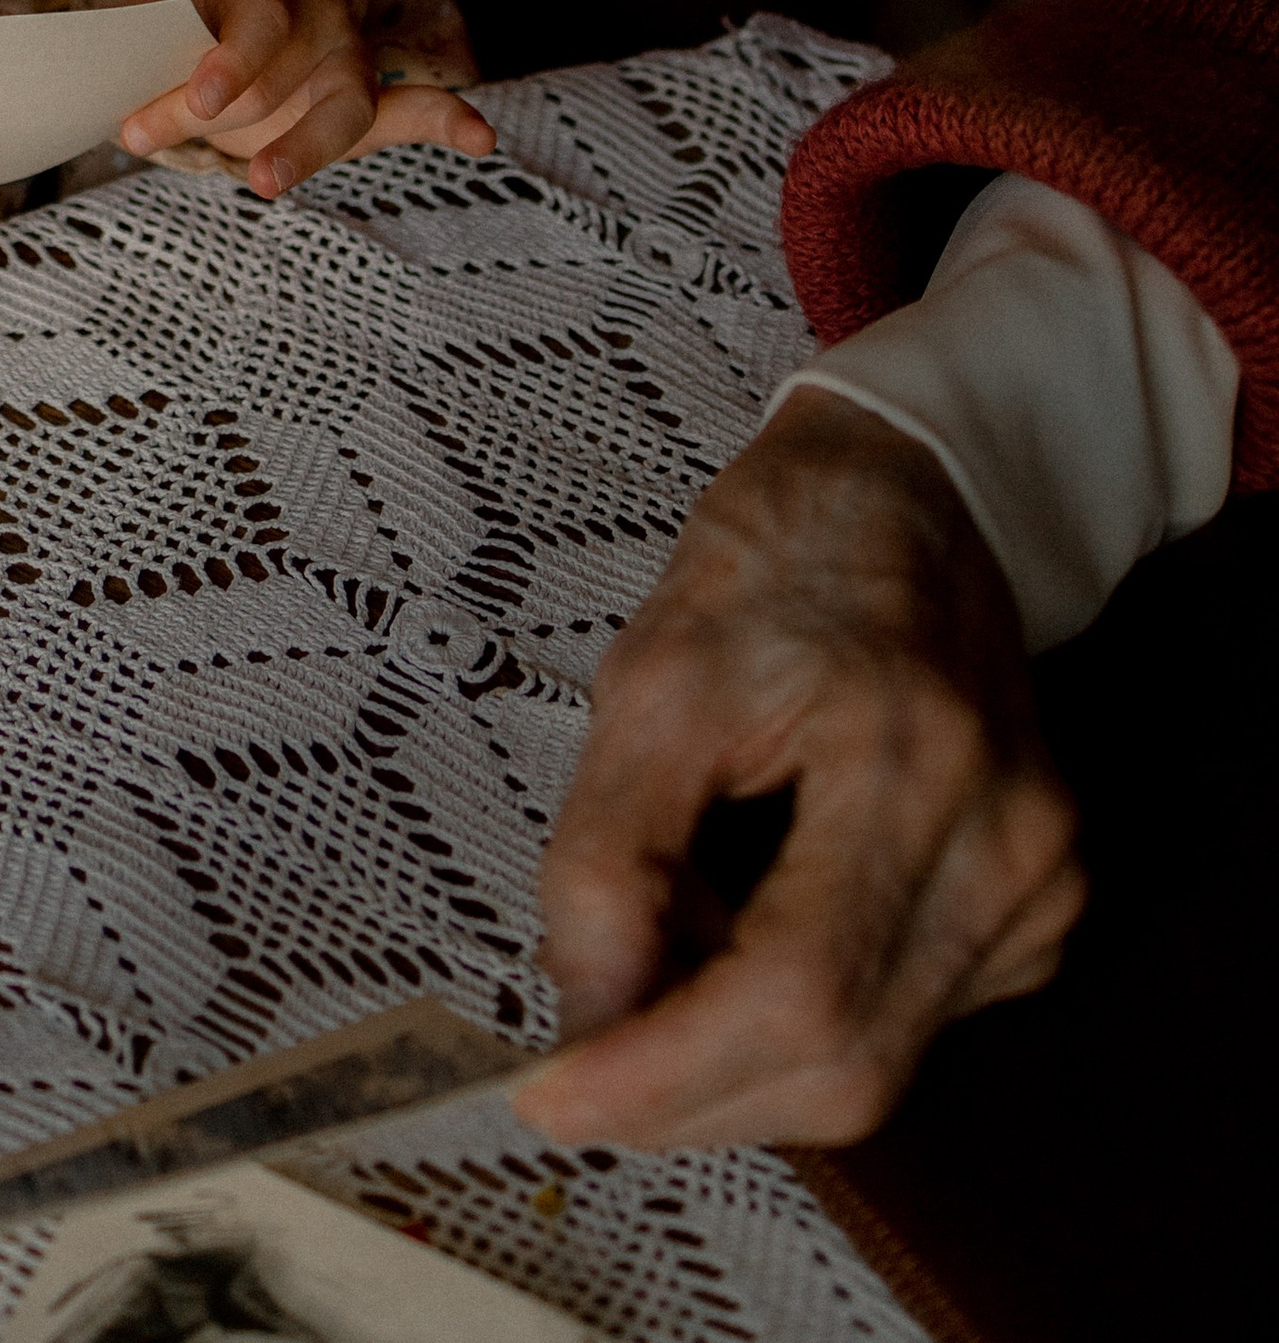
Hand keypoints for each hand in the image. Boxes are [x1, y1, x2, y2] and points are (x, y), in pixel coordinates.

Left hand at [119, 0, 495, 195]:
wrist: (213, 16)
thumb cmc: (170, 22)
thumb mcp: (142, 22)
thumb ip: (131, 54)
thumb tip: (92, 100)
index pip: (257, 24)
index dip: (230, 64)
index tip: (201, 103)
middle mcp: (315, 9)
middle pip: (280, 77)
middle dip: (211, 114)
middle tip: (137, 134)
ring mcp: (348, 56)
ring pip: (342, 108)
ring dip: (303, 149)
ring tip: (262, 182)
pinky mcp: (367, 102)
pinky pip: (415, 111)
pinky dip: (450, 124)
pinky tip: (482, 139)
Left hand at [518, 389, 1083, 1148]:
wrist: (907, 499)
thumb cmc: (777, 562)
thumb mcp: (649, 674)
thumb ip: (606, 853)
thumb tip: (590, 1013)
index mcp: (907, 751)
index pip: (795, 989)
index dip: (668, 1073)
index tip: (554, 1097)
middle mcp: (1004, 835)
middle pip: (846, 1064)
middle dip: (691, 1092)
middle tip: (581, 1056)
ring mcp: (1039, 880)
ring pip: (876, 1067)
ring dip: (741, 1055)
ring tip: (669, 947)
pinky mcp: (1041, 909)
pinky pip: (908, 1025)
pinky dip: (804, 1017)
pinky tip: (753, 928)